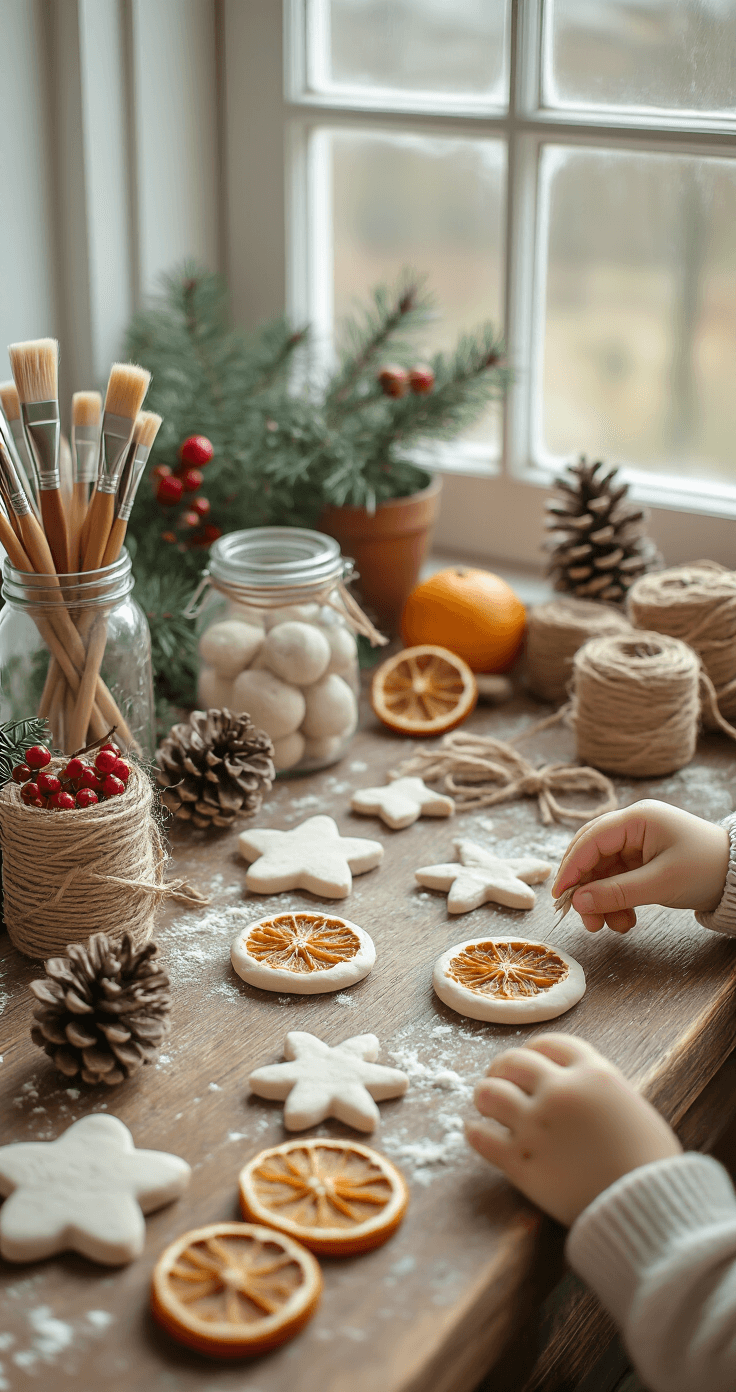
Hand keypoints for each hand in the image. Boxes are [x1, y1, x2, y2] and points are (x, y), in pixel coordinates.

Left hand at [466, 1034, 681, 1225]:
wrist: (647, 1208)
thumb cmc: (650, 1162)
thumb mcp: (632, 1105)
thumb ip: (599, 1088)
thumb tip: (577, 1087)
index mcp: (592, 1073)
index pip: (550, 1043)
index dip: (535, 1050)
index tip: (530, 1060)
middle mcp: (560, 1091)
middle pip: (514, 1062)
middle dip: (503, 1068)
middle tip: (500, 1079)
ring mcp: (536, 1126)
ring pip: (489, 1092)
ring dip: (485, 1095)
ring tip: (487, 1106)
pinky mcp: (520, 1162)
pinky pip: (481, 1138)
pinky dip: (474, 1132)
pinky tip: (476, 1132)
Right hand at [551, 799, 728, 933]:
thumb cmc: (705, 870)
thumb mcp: (660, 884)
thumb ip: (616, 892)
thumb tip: (579, 901)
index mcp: (637, 818)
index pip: (591, 840)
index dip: (572, 867)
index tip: (561, 896)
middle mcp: (633, 826)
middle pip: (592, 854)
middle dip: (586, 888)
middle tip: (584, 918)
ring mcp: (638, 843)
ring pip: (603, 871)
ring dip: (602, 899)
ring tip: (609, 926)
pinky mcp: (644, 860)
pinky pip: (618, 880)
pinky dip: (616, 900)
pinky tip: (624, 920)